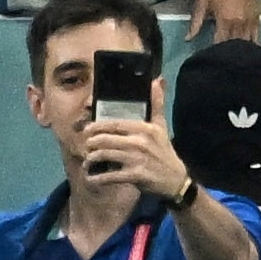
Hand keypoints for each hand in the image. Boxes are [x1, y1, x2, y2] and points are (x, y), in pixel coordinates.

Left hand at [78, 110, 193, 201]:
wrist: (175, 179)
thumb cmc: (164, 151)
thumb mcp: (161, 126)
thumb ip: (157, 103)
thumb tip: (157, 80)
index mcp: (145, 128)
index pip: (115, 124)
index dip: (97, 126)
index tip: (86, 129)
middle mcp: (140, 142)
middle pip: (105, 139)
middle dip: (91, 144)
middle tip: (86, 147)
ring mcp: (137, 159)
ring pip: (104, 156)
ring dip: (91, 160)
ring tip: (87, 162)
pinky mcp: (135, 176)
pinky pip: (109, 176)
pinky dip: (96, 178)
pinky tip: (91, 178)